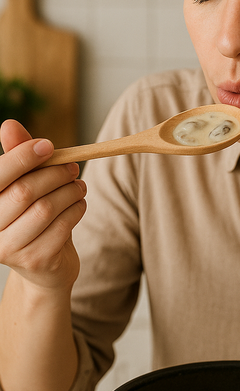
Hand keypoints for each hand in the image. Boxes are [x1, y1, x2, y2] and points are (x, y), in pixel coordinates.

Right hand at [0, 120, 86, 289]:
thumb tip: (9, 125)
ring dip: (69, 192)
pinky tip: (79, 205)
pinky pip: (62, 227)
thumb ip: (17, 158)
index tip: (48, 146)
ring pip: (46, 209)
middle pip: (25, 192)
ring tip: (79, 186)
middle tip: (73, 167)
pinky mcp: (35, 260)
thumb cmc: (31, 217)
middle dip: (54, 174)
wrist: (44, 265)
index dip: (23, 157)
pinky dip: (76, 210)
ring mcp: (10, 249)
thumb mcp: (24, 185)